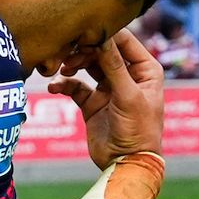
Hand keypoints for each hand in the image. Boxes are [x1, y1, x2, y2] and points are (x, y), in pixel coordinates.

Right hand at [48, 30, 164, 168]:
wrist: (126, 164)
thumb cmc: (138, 130)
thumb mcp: (128, 95)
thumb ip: (114, 65)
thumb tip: (101, 37)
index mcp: (145, 69)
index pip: (123, 40)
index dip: (103, 35)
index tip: (83, 35)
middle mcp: (128, 75)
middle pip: (102, 50)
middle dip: (83, 50)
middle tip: (69, 56)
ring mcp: (109, 88)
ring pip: (86, 65)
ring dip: (72, 64)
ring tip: (61, 69)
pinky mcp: (93, 103)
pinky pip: (75, 86)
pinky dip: (64, 84)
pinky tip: (53, 87)